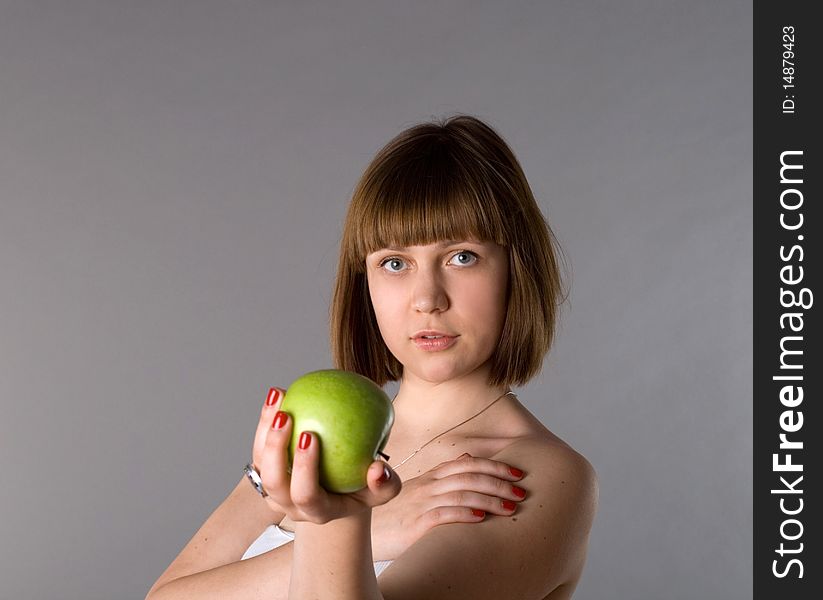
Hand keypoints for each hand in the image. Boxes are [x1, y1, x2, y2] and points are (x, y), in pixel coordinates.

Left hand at [250, 387, 401, 523]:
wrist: (340, 492)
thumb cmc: (364, 488)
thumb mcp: (381, 491)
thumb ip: (385, 484)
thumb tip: (378, 468)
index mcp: (317, 511)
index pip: (305, 495)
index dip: (303, 469)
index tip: (310, 435)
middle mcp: (290, 504)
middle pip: (273, 482)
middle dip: (275, 449)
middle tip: (286, 416)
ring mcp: (274, 489)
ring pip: (260, 461)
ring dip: (264, 428)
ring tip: (278, 398)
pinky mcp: (266, 470)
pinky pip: (260, 444)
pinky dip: (266, 418)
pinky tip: (279, 392)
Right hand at [370, 453, 526, 559]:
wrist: (366, 530)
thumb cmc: (396, 514)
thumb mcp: (420, 490)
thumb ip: (444, 475)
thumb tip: (469, 457)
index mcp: (432, 477)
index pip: (467, 463)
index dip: (493, 466)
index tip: (517, 472)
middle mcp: (429, 486)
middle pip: (469, 476)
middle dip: (499, 482)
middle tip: (522, 490)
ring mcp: (422, 503)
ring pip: (462, 494)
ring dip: (490, 500)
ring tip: (511, 508)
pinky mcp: (415, 523)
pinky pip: (443, 514)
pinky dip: (465, 514)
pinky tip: (482, 519)